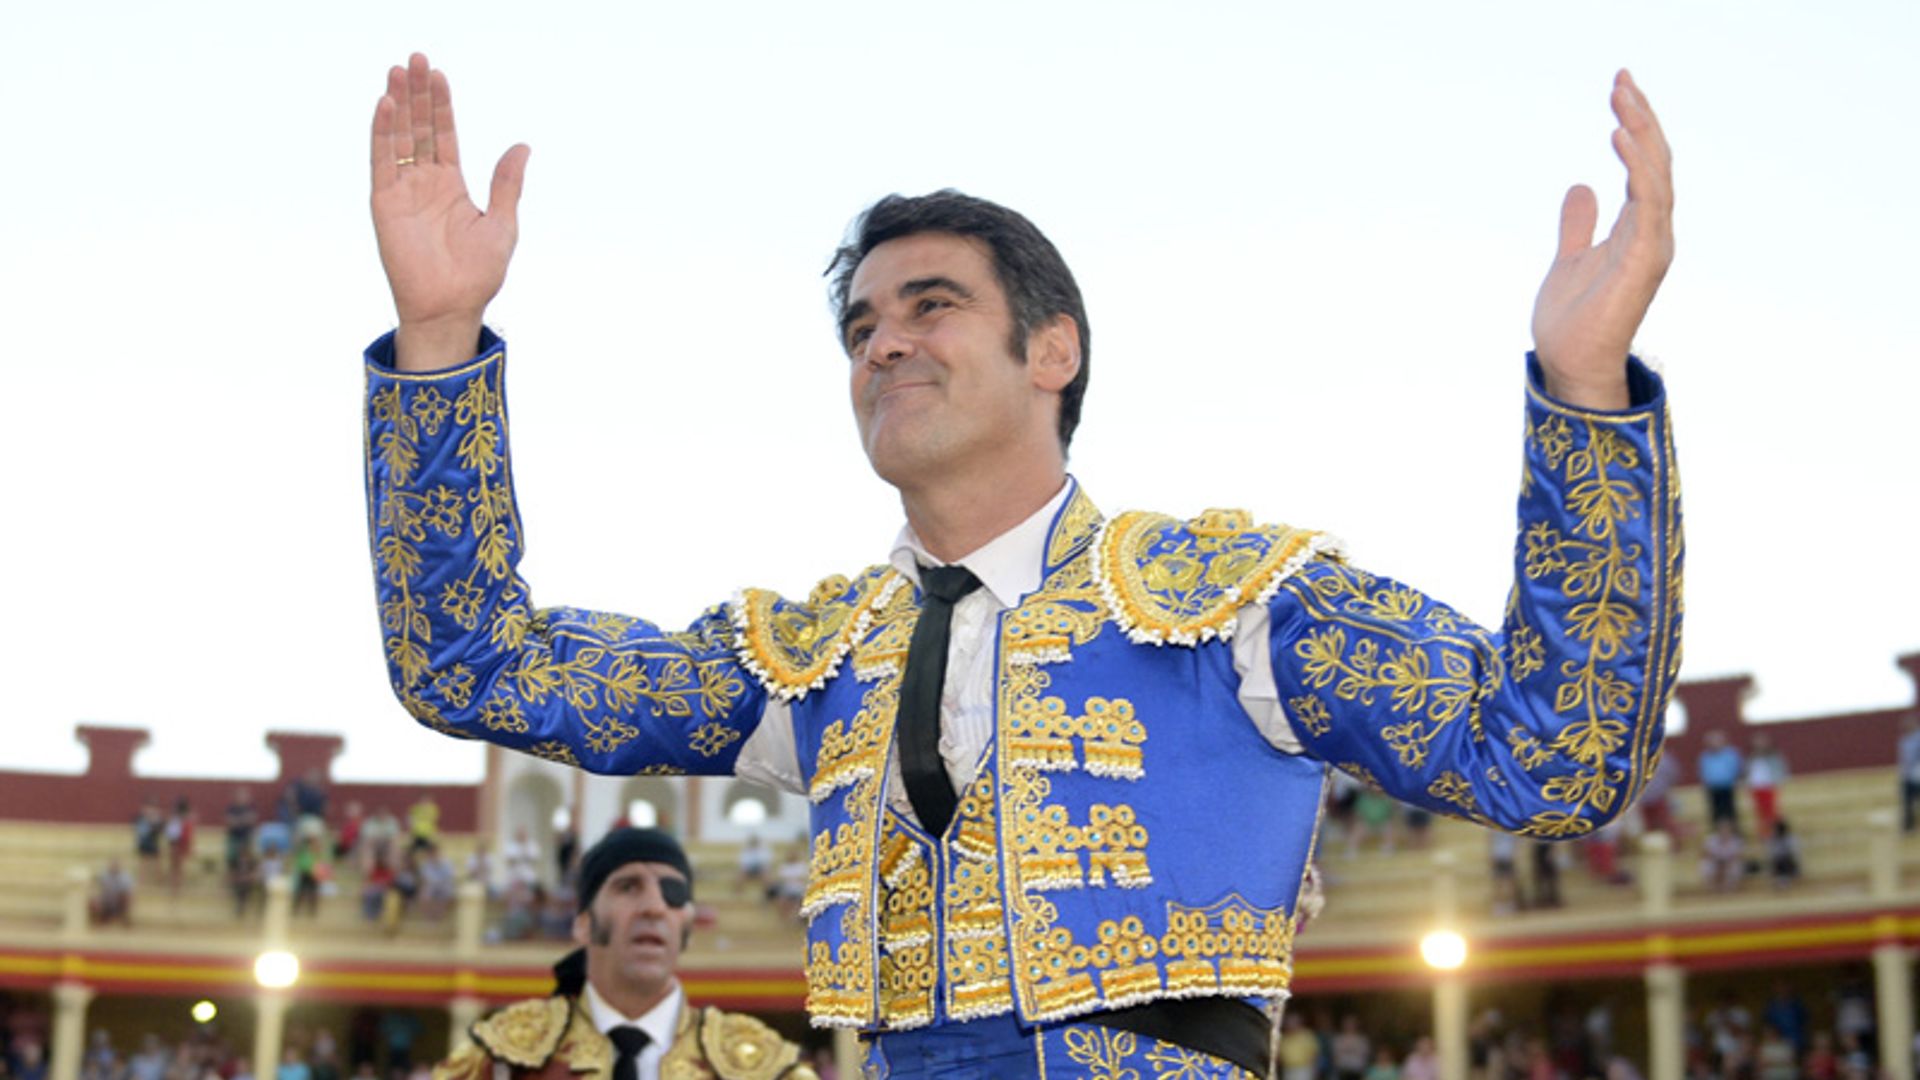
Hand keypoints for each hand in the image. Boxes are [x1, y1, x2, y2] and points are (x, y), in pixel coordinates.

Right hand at [370, 53, 529, 371]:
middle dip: (417, 94)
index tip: (438, 74)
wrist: (452, 306)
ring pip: (398, 137)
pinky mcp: (385, 202)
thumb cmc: (478, 273)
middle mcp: (425, 182)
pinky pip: (381, 161)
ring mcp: (403, 190)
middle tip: (416, 59)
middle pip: (418, 127)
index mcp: (452, 185)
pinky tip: (386, 105)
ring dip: (398, 104)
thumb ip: (507, 184)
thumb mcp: (502, 223)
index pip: (444, 134)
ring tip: (398, 71)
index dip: (441, 105)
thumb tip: (522, 146)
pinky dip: (382, 132)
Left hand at [1530, 70, 1674, 409]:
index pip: (1644, 166)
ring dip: (1641, 133)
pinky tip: (1620, 138)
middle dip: (1641, 117)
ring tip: (1621, 99)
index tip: (1619, 89)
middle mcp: (1652, 233)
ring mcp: (1652, 246)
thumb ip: (1579, 224)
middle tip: (1621, 78)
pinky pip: (1649, 203)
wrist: (1570, 364)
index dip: (1636, 126)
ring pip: (1657, 175)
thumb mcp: (1570, 258)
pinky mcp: (1644, 260)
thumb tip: (1581, 187)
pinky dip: (1638, 168)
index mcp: (1637, 230)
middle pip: (1655, 162)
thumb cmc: (1573, 321)